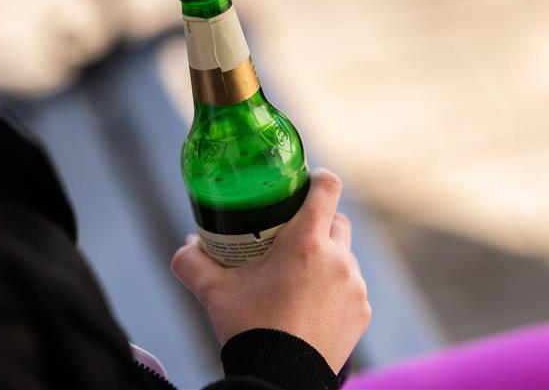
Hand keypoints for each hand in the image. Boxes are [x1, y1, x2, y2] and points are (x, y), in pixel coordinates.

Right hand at [171, 168, 370, 373]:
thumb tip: (186, 245)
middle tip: (292, 236)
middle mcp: (338, 259)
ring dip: (328, 258)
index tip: (305, 182)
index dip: (317, 179)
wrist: (279, 378)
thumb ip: (192, 261)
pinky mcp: (362, 312)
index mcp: (306, 243)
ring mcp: (355, 287)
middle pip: (338, 220)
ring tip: (300, 277)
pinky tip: (312, 305)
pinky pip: (352, 288)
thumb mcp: (213, 291)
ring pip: (346, 256)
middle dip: (318, 222)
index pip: (327, 188)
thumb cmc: (248, 328)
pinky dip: (336, 289)